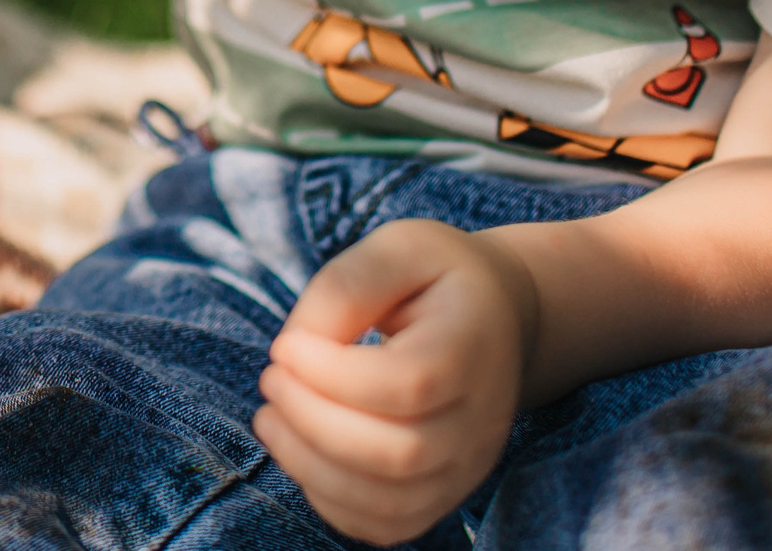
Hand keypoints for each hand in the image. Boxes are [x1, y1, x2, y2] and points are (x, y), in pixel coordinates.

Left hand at [253, 219, 534, 544]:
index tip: (285, 345)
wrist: (500, 317)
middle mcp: (481, 420)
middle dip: (312, 420)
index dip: (331, 373)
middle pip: (398, 454)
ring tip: (271, 416)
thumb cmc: (438, 277)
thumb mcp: (398, 247)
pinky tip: (300, 450)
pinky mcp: (444, 494)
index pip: (407, 384)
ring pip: (390, 503)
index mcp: (472, 347)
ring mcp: (467, 466)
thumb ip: (347, 286)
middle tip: (271, 379)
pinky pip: (386, 525)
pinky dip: (330, 500)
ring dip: (310, 465)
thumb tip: (296, 349)